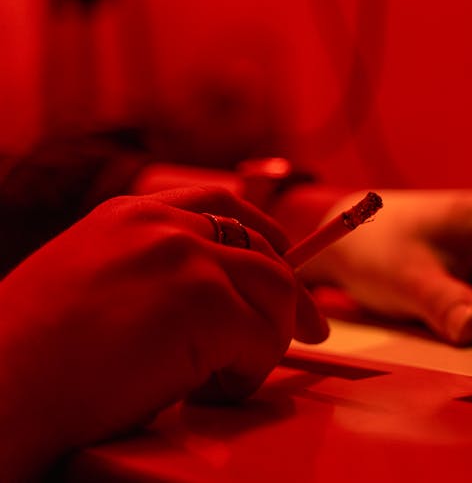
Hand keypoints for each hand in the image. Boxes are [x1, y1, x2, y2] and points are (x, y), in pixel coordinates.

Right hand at [0, 187, 326, 479]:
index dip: (267, 236)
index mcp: (131, 217)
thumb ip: (149, 273)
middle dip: (294, 298)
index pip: (224, 205)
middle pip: (265, 251)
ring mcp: (186, 258)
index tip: (288, 261)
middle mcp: (163, 227)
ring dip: (265, 343)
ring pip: (275, 294)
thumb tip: (215, 300)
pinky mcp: (203, 303)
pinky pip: (262, 342)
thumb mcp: (88, 283)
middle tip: (313, 334)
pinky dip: (247, 376)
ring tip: (222, 380)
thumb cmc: (30, 357)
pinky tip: (206, 394)